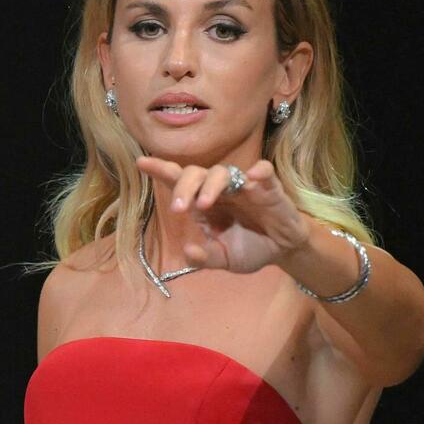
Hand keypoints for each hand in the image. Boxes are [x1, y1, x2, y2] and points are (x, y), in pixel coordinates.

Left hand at [135, 156, 310, 272]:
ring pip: (222, 171)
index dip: (161, 171)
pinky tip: (252, 177)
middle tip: (178, 208)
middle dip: (183, 186)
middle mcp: (219, 190)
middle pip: (195, 173)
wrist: (282, 250)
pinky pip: (264, 172)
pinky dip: (259, 171)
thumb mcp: (223, 259)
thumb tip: (188, 253)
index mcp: (203, 203)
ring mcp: (243, 186)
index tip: (141, 164)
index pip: (179, 182)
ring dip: (210, 185)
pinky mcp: (269, 189)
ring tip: (203, 204)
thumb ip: (204, 259)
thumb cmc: (248, 248)